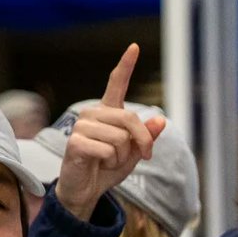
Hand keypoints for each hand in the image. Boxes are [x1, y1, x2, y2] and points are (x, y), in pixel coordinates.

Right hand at [55, 43, 165, 220]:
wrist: (86, 189)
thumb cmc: (107, 169)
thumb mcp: (133, 154)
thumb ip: (146, 137)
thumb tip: (161, 120)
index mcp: (107, 113)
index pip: (116, 84)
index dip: (126, 66)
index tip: (134, 47)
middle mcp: (93, 113)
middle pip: (130, 119)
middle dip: (142, 143)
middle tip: (141, 157)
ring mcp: (82, 125)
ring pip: (120, 138)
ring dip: (121, 156)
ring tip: (107, 160)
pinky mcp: (76, 142)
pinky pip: (108, 150)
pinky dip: (110, 162)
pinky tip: (98, 164)